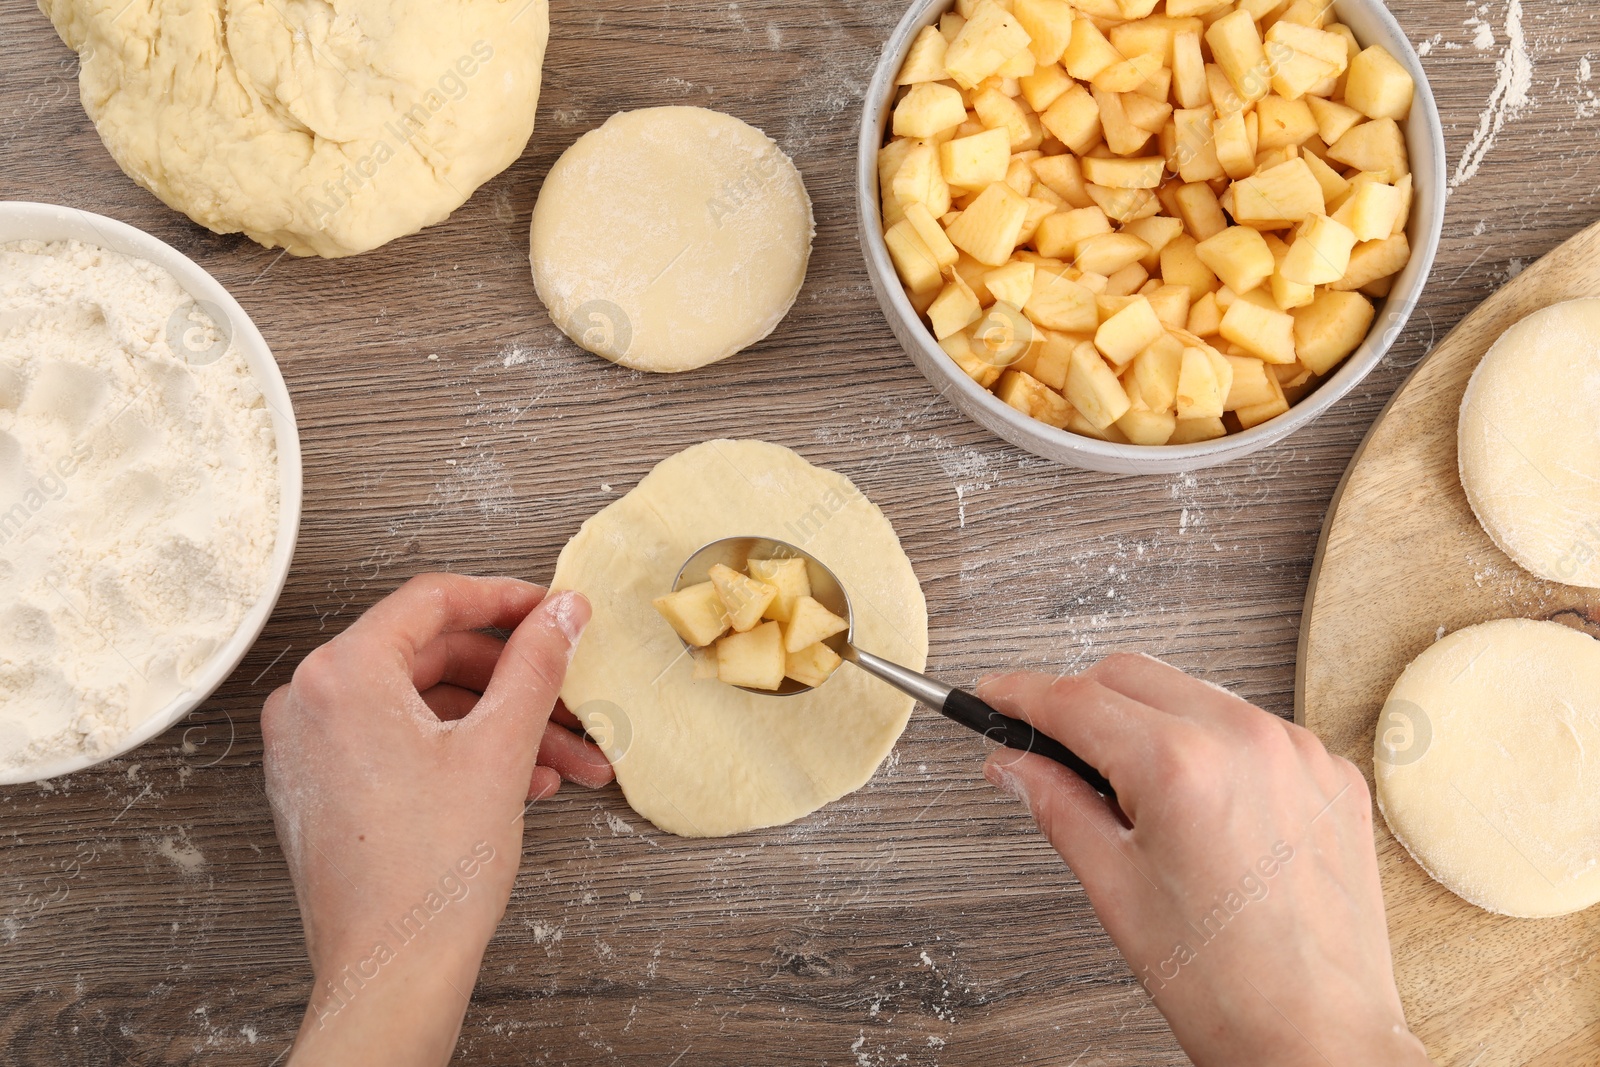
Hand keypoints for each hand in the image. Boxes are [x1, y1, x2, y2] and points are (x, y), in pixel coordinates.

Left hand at [262, 574, 610, 1065]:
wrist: (391, 971)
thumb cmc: (427, 874)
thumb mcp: (501, 747)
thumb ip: (536, 662)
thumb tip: (560, 611)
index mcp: (342, 674)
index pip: (433, 601)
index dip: (506, 600)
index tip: (551, 610)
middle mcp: (310, 702)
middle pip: (432, 658)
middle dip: (515, 683)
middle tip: (570, 693)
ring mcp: (309, 749)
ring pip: (424, 708)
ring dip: (499, 725)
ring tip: (563, 759)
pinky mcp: (321, 788)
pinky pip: (399, 743)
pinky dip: (460, 752)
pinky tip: (518, 780)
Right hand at [981, 654, 1431, 1066]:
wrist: (1320, 1040)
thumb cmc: (1227, 987)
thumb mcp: (1114, 888)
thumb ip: (1056, 805)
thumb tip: (1015, 765)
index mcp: (1183, 765)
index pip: (1075, 698)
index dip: (1019, 693)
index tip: (994, 695)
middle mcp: (1247, 740)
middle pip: (1129, 674)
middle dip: (1080, 702)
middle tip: (1051, 753)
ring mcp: (1298, 751)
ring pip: (1191, 692)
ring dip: (1147, 720)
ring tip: (1134, 797)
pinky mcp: (1331, 773)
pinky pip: (1251, 727)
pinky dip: (1211, 746)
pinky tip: (1199, 805)